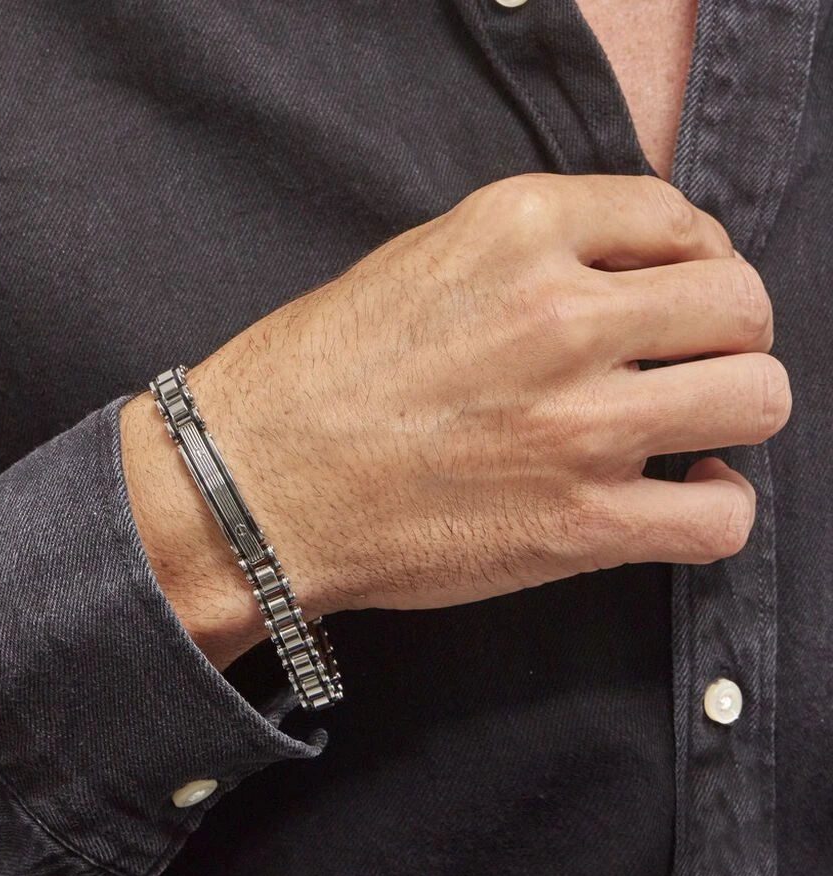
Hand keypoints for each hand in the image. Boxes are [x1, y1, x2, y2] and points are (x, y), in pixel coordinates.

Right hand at [150, 173, 789, 633]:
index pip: (677, 219)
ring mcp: (577, 424)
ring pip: (756, 397)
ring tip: (686, 430)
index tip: (673, 295)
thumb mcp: (415, 264)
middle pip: (740, 304)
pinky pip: (722, 518)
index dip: (689, 261)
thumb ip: (528, 256)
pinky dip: (716, 509)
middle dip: (723, 333)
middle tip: (684, 362)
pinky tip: (678, 498)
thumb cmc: (311, 380)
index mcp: (516, 231)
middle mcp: (559, 316)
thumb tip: (624, 279)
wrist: (249, 489)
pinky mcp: (577, 526)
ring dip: (730, 411)